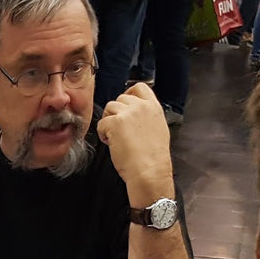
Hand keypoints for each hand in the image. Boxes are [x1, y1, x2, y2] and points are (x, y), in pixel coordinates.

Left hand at [96, 83, 174, 209]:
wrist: (149, 170)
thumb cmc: (153, 158)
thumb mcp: (158, 129)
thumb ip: (146, 117)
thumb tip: (135, 115)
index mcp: (154, 107)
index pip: (139, 87)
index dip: (128, 94)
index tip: (124, 106)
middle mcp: (142, 106)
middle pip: (120, 98)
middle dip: (116, 112)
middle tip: (119, 130)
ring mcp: (128, 113)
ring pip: (109, 108)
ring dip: (109, 122)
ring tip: (116, 138)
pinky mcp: (115, 122)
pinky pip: (101, 123)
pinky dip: (103, 133)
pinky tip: (112, 143)